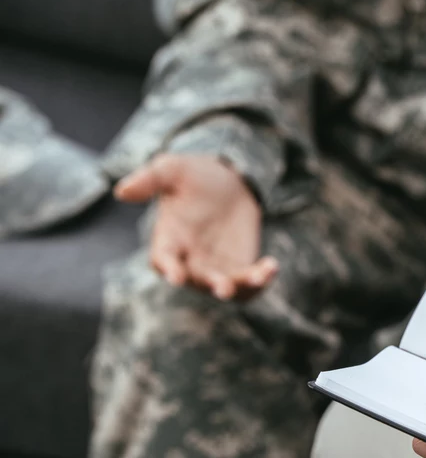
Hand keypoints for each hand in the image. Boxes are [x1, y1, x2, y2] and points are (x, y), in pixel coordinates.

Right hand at [114, 154, 277, 299]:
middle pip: (198, 280)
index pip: (163, 260)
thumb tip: (121, 191)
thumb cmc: (192, 175)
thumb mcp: (170, 169)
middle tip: (223, 287)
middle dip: (211, 284)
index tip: (175, 277)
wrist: (226, 179)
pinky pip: (249, 282)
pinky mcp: (240, 265)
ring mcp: (216, 265)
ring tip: (259, 276)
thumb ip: (149, 180)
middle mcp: (190, 259)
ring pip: (226, 287)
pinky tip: (271, 266)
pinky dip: (260, 279)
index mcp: (168, 239)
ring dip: (241, 287)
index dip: (169, 269)